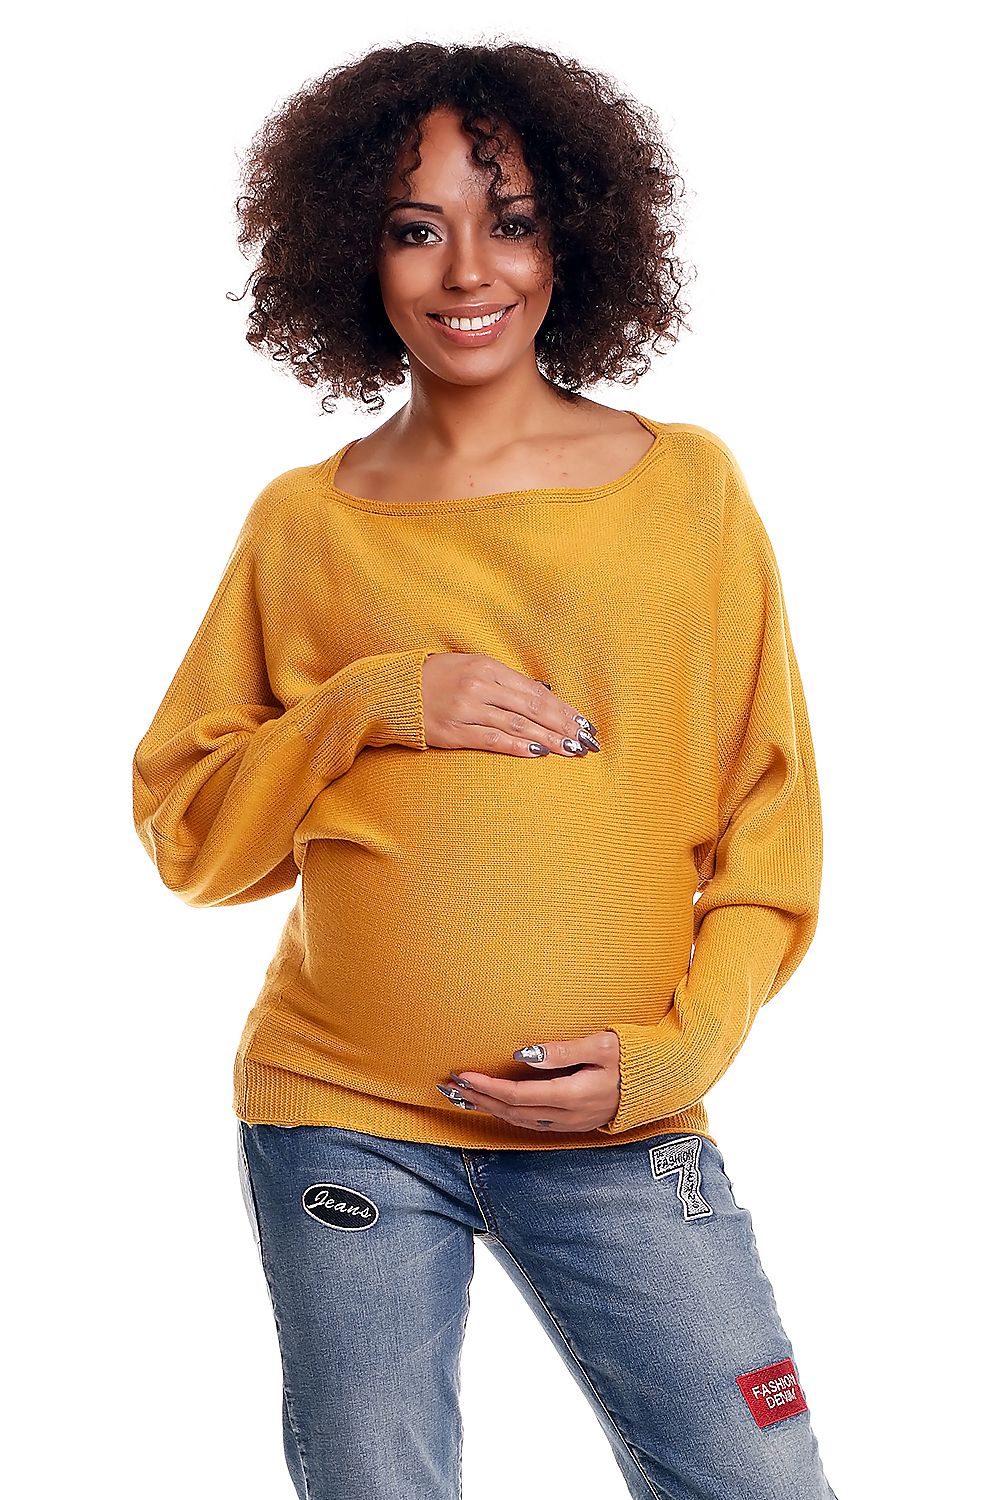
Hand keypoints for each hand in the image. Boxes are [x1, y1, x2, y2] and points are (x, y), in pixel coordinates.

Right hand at [421, 653, 599, 757]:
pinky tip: (537, 753)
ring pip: (517, 725)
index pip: (535, 691)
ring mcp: (465, 709)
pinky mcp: (453, 731)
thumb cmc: (436, 679)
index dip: (563, 709)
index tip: (583, 723)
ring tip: (570, 750)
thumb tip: (544, 694)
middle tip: (586, 741)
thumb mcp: (471, 668)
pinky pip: (492, 740)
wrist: (393, 692)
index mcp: (487, 667)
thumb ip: (505, 682)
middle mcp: (479, 686)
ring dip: (548, 739)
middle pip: (532, 707)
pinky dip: (517, 746)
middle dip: (563, 726)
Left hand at [439, 1030, 621, 1132]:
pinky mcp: (573, 1123)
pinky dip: (507, 1114)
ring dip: (489, 1109)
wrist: (661, 1081)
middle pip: (512, 1111)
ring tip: (462, 1097)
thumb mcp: (601, 1044)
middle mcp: (569, 1115)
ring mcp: (572, 1123)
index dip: (487, 1086)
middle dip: (478, 1099)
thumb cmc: (633, 1055)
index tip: (462, 1074)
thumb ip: (562, 1051)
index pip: (519, 1095)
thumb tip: (522, 1056)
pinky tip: (494, 1106)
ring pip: (520, 1121)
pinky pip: (532, 1123)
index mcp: (574, 1095)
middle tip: (448, 1086)